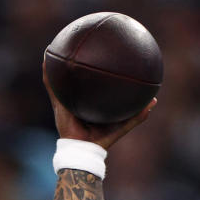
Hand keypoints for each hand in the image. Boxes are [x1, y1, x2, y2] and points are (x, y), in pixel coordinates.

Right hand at [41, 58, 155, 149]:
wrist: (85, 152)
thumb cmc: (102, 141)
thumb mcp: (122, 124)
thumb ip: (137, 114)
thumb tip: (153, 101)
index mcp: (88, 105)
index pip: (89, 87)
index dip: (90, 74)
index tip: (95, 59)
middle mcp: (76, 102)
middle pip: (74, 81)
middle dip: (73, 65)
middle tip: (77, 47)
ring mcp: (65, 103)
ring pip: (60, 81)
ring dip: (57, 65)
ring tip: (55, 48)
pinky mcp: (59, 104)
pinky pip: (52, 86)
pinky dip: (48, 74)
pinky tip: (47, 59)